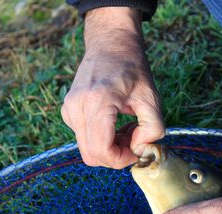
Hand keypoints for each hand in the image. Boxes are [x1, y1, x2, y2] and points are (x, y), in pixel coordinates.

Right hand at [61, 7, 163, 168]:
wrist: (110, 45)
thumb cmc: (133, 69)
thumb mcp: (152, 98)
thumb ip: (153, 128)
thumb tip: (139, 149)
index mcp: (98, 102)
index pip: (101, 150)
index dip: (121, 160)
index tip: (137, 151)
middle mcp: (77, 107)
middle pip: (92, 156)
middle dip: (116, 156)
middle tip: (134, 140)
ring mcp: (69, 109)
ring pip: (87, 150)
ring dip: (109, 148)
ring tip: (127, 129)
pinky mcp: (68, 111)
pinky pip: (84, 138)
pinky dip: (101, 139)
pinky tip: (115, 124)